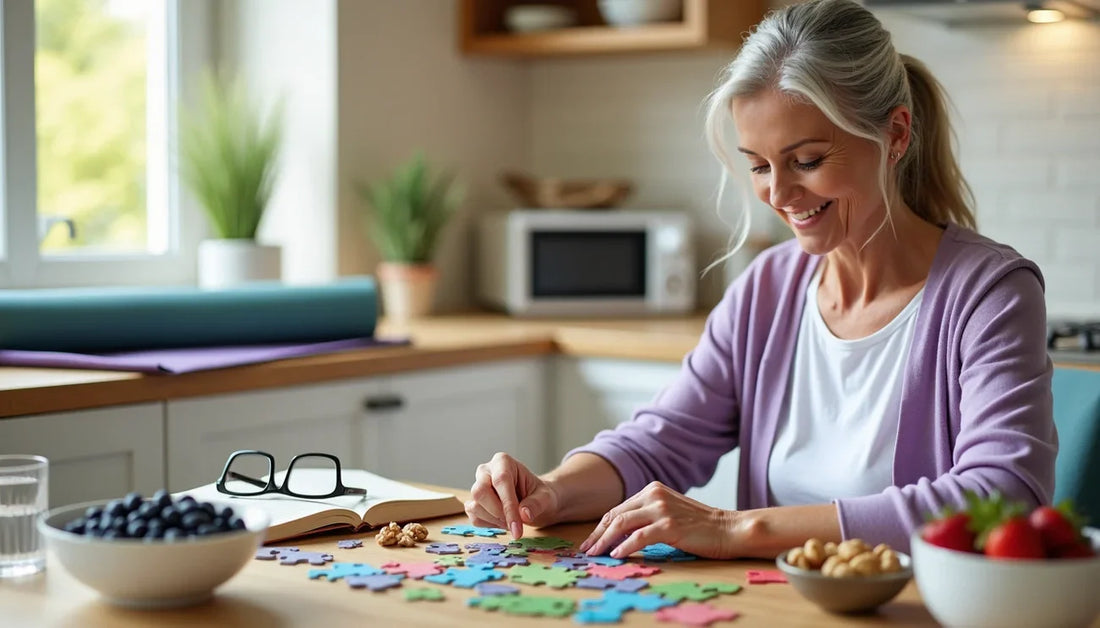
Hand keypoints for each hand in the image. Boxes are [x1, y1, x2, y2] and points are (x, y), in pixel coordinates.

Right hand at [466, 452, 561, 538]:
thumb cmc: (539, 494)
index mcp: (503, 462)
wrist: (535, 500)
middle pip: (480, 492)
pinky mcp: (474, 503)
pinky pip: (474, 517)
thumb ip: (536, 504)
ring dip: (495, 520)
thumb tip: (524, 515)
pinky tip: (503, 521)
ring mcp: (477, 487)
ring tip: (512, 521)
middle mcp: (486, 471)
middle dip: (498, 513)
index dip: (508, 506)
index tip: (517, 526)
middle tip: (516, 524)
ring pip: (475, 506)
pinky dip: (490, 525)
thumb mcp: (545, 497)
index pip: (501, 481)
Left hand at [578, 481, 737, 559]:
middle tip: (587, 550)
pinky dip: (624, 546)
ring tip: (596, 555)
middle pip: (615, 515)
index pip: (618, 509)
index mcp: (652, 490)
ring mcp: (661, 509)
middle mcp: (654, 495)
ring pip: (622, 524)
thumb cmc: (700, 526)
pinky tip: (616, 555)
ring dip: (605, 541)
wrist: (729, 529)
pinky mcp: (669, 526)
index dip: (602, 526)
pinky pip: (638, 537)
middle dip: (598, 534)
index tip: (591, 541)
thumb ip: (648, 515)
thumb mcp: (670, 512)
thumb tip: (620, 533)